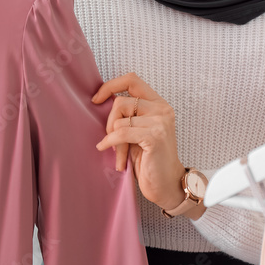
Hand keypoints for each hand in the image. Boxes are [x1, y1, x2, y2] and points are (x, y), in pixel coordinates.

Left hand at [93, 72, 189, 214]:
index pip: (131, 80)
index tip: (97, 99)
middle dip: (110, 123)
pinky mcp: (155, 136)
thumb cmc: (149, 159)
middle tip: (111, 140)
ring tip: (119, 154)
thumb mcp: (137, 131)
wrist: (167, 184)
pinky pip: (121, 133)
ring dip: (113, 140)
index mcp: (158, 104)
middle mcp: (162, 109)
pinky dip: (111, 143)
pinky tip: (110, 153)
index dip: (110, 86)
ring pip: (119, 120)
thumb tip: (100, 102)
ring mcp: (160, 122)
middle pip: (120, 102)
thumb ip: (128, 115)